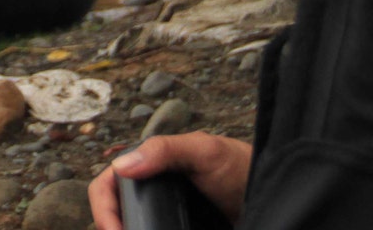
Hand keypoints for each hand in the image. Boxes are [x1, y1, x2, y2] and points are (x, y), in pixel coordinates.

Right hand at [89, 133, 250, 229]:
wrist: (268, 196)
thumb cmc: (239, 167)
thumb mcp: (204, 152)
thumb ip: (165, 150)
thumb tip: (122, 167)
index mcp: (147, 163)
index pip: (107, 185)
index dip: (104, 210)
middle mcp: (149, 187)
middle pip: (113, 212)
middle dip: (113, 227)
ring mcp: (161, 212)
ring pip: (132, 225)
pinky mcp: (173, 227)